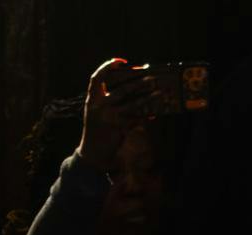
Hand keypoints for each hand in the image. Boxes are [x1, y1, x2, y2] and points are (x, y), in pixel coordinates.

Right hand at [78, 58, 152, 172]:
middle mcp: (98, 106)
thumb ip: (104, 100)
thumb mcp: (95, 113)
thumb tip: (129, 88)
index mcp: (91, 99)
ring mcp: (108, 117)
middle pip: (121, 89)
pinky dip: (145, 116)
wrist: (92, 154)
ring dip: (148, 98)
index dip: (108, 66)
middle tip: (151, 78)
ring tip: (159, 93)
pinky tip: (154, 114)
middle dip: (138, 83)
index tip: (122, 62)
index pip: (97, 77)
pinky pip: (136, 119)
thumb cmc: (96, 131)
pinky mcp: (118, 128)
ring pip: (132, 104)